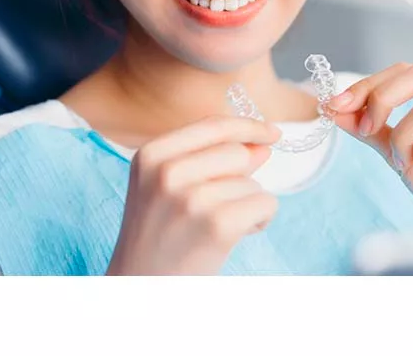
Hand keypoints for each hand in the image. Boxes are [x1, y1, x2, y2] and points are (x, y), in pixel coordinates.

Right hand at [105, 115, 282, 274]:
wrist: (141, 288)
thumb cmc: (159, 238)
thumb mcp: (168, 189)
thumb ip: (212, 160)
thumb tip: (262, 143)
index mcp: (150, 155)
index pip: (214, 125)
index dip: (249, 127)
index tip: (271, 133)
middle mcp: (167, 172)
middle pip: (238, 153)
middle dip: (241, 179)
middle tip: (216, 209)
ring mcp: (191, 198)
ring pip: (252, 182)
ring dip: (246, 205)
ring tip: (215, 229)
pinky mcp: (218, 224)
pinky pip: (265, 203)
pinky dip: (259, 221)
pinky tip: (232, 237)